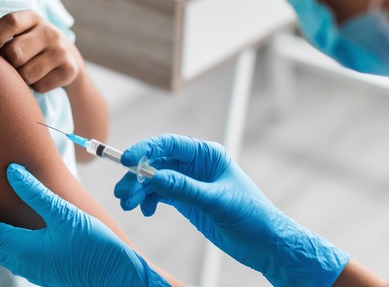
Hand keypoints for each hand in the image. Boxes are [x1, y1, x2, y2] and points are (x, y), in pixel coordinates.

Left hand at [0, 10, 81, 92]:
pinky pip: (40, 86)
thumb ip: (2, 35)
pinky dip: (36, 87)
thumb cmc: (30, 45)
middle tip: (11, 64)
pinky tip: (41, 78)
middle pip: (15, 53)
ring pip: (26, 74)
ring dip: (21, 78)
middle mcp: (50, 31)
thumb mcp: (20, 32)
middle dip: (8, 63)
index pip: (10, 22)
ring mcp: (61, 51)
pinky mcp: (69, 70)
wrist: (67, 57)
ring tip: (26, 71)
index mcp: (32, 17)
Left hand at [0, 164, 169, 286]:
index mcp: (23, 248)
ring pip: (1, 249)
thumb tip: (11, 172)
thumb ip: (37, 193)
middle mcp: (23, 262)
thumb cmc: (95, 248)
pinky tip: (21, 225)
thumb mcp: (65, 215)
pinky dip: (7, 237)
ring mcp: (34, 269)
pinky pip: (15, 254)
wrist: (118, 279)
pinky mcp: (46, 271)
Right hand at [114, 135, 349, 286]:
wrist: (265, 244)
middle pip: (157, 162)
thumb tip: (155, 177)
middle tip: (122, 193)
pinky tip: (145, 210)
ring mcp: (190, 182)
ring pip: (155, 180)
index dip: (145, 150)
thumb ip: (185, 189)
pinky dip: (148, 201)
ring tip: (128, 205)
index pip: (169, 145)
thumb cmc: (251, 217)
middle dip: (136, 175)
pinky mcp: (187, 200)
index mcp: (207, 155)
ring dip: (139, 190)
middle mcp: (196, 165)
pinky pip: (160, 194)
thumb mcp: (217, 202)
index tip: (126, 161)